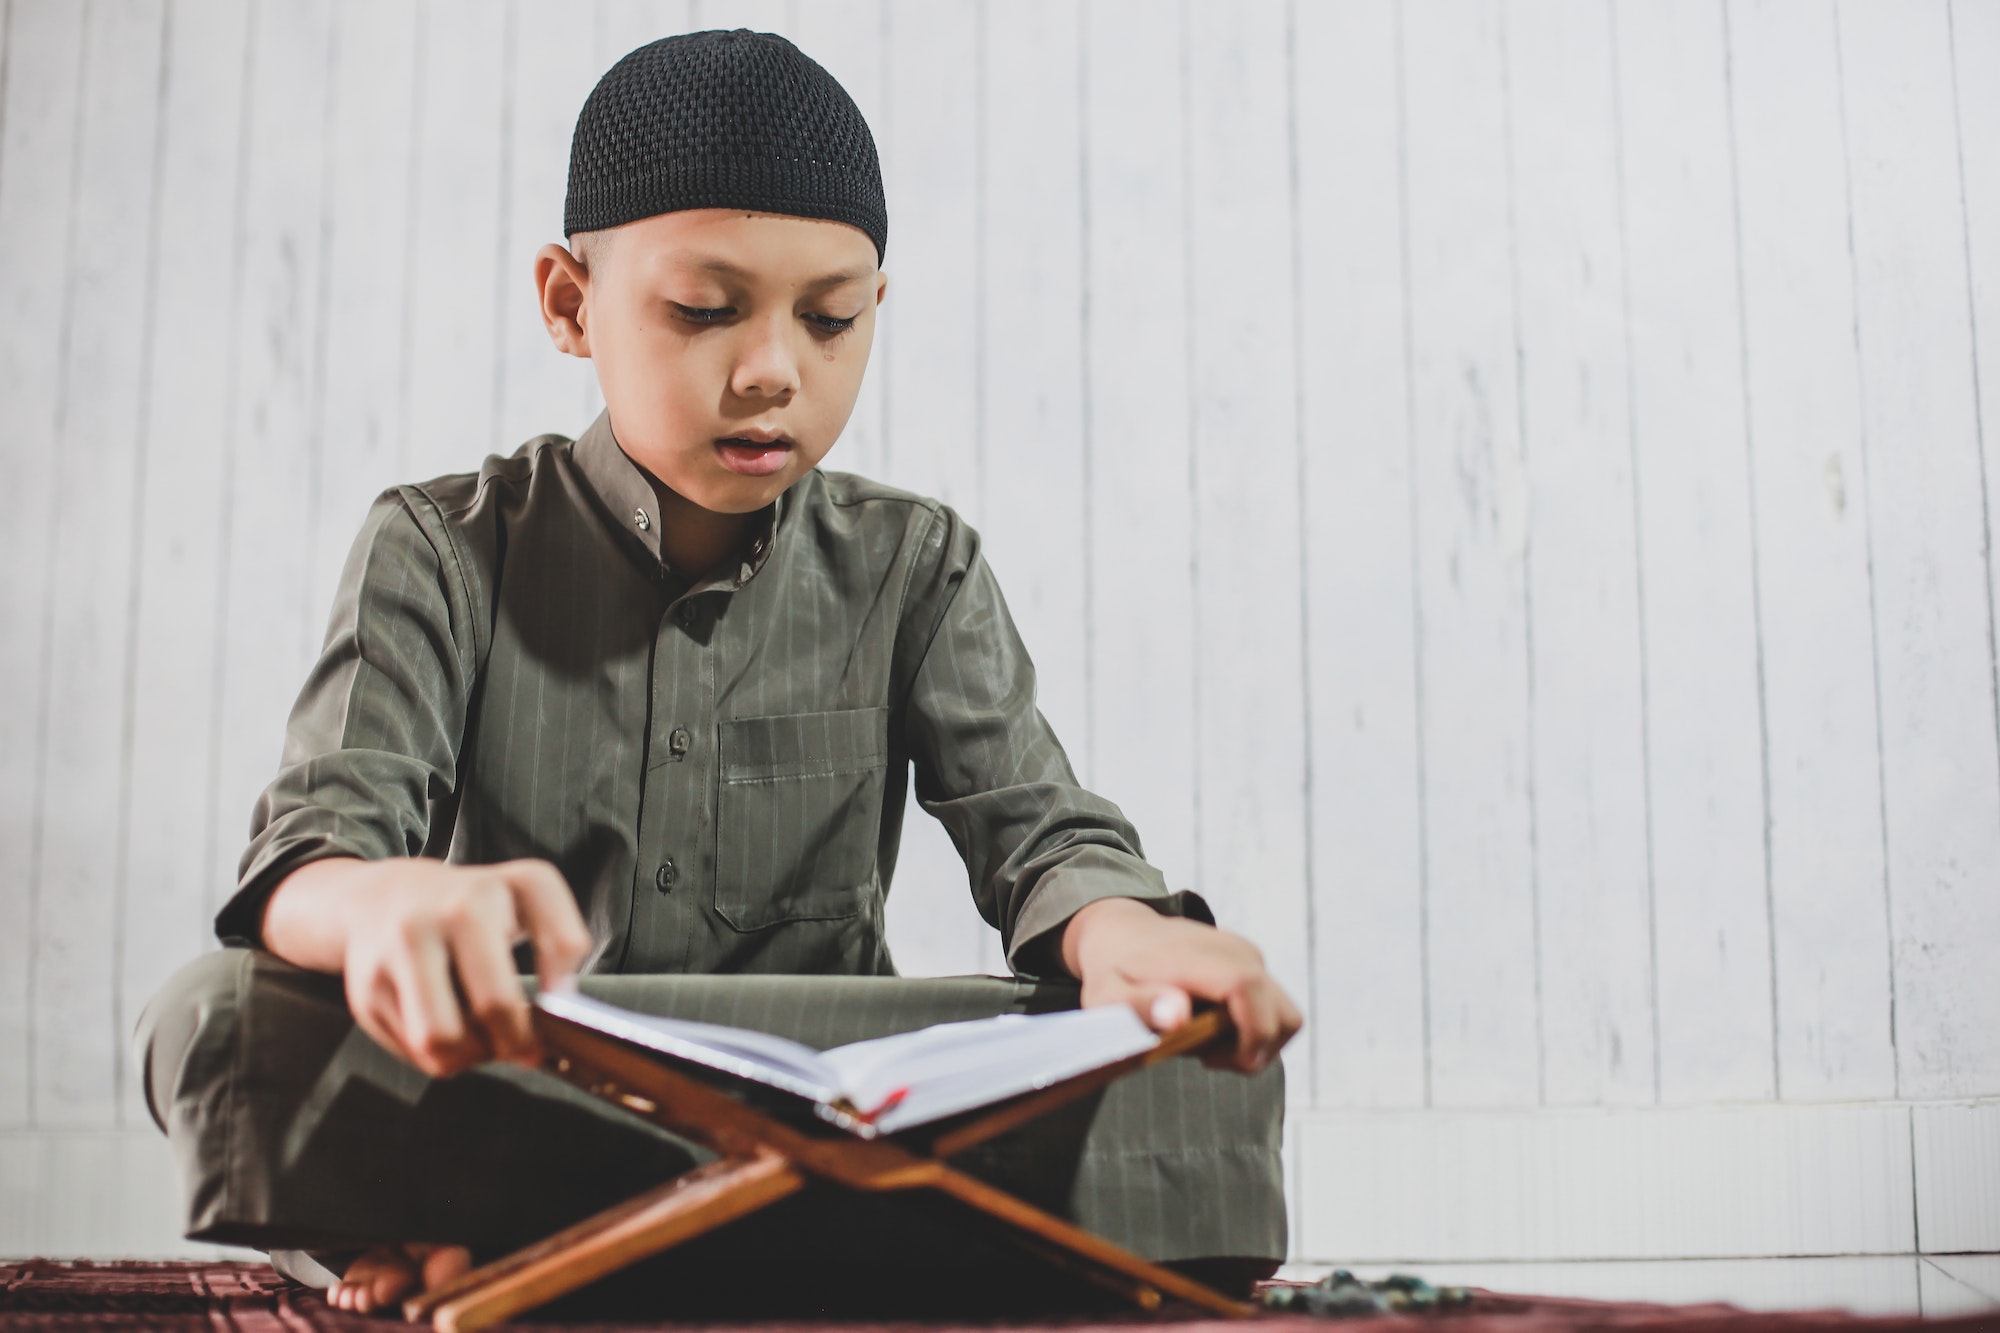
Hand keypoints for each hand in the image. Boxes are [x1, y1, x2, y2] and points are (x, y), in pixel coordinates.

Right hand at [261, 856, 594, 1077]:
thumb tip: (562, 1002)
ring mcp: (394, 955)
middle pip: (490, 1007)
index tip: (557, 1017)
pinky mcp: (366, 992)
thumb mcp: (523, 894)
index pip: (542, 955)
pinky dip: (438, 1052)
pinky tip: (446, 1025)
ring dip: (470, 1055)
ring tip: (481, 1038)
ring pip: (440, 1041)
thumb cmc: (467, 904)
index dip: (551, 1005)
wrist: (379, 898)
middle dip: (515, 1041)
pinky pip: (414, 1050)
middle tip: (523, 1047)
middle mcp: (434, 919)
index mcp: (483, 896)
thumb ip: (560, 938)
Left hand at [1058, 897, 1301, 1072]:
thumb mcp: (1107, 996)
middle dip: (1251, 1051)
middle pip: (1282, 1015)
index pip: (1247, 987)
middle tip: (1203, 1055)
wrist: (1123, 933)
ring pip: (1286, 1017)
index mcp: (1197, 957)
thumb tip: (1179, 1015)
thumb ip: (1141, 1005)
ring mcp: (1249, 955)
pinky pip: (1274, 1010)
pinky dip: (1254, 1031)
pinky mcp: (1254, 963)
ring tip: (1209, 1044)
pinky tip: (1213, 1029)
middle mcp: (1234, 951)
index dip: (1251, 1034)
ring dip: (1257, 1044)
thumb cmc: (1113, 971)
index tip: (1214, 1060)